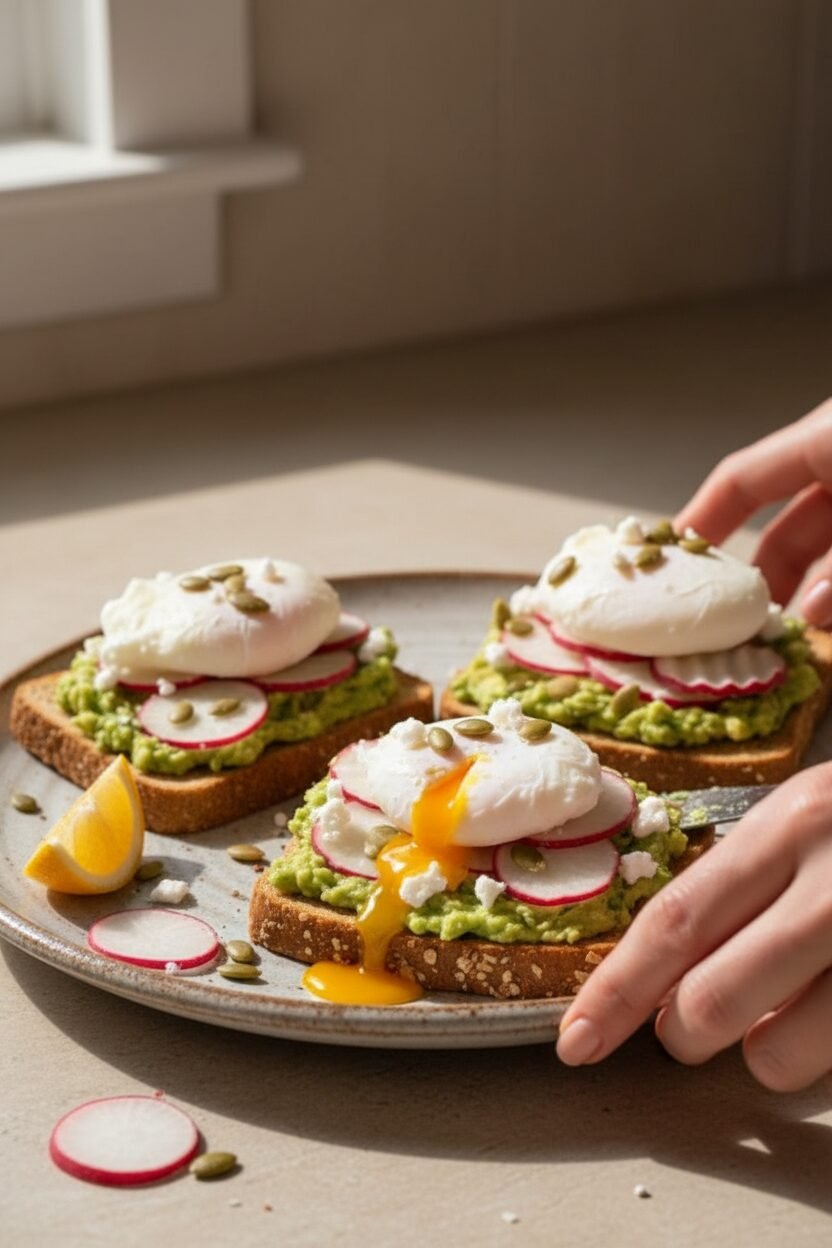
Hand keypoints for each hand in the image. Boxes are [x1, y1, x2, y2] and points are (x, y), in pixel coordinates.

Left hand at [556, 766, 831, 1089]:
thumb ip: (745, 882)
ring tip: (787, 1022)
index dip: (616, 988)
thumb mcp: (811, 819)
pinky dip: (826, 1054)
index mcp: (791, 823)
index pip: (675, 919)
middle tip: (690, 1028)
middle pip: (712, 998)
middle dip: (683, 1032)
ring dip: (767, 1059)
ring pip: (781, 1056)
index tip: (577, 1040)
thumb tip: (668, 974)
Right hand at [676, 397, 831, 623]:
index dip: (701, 519)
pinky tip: (826, 614)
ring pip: (821, 546)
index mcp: (825, 437)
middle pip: (782, 524)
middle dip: (757, 577)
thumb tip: (811, 610)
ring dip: (806, 590)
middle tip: (733, 623)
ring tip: (787, 630)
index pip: (741, 479)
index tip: (669, 560)